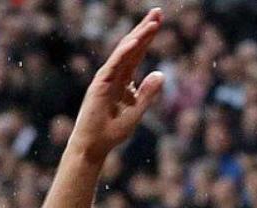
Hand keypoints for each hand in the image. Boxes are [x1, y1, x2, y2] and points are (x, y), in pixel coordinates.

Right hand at [70, 9, 164, 161]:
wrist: (95, 145)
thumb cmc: (113, 131)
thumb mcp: (137, 112)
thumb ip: (148, 93)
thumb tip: (161, 73)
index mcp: (124, 80)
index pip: (138, 53)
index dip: (148, 37)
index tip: (159, 22)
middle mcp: (115, 75)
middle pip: (132, 47)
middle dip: (145, 29)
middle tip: (159, 12)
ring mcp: (106, 78)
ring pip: (124, 52)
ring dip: (139, 36)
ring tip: (153, 22)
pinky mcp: (100, 85)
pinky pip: (114, 65)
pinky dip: (125, 52)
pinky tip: (136, 41)